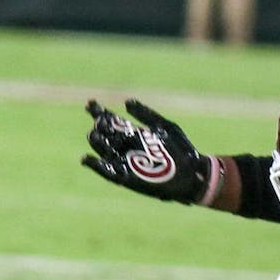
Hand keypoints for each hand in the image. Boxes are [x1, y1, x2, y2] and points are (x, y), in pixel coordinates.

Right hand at [81, 99, 211, 203]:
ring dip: (97, 142)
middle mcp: (126, 146)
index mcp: (134, 133)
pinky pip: (106, 171)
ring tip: (94, 134)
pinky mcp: (126, 178)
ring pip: (104, 150)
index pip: (111, 121)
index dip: (99, 112)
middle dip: (100, 126)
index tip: (90, 104)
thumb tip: (127, 101)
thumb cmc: (181, 149)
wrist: (193, 173)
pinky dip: (96, 166)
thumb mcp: (164, 127)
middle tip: (100, 121)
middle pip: (105, 134)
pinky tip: (86, 159)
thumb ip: (146, 115)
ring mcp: (125, 161)